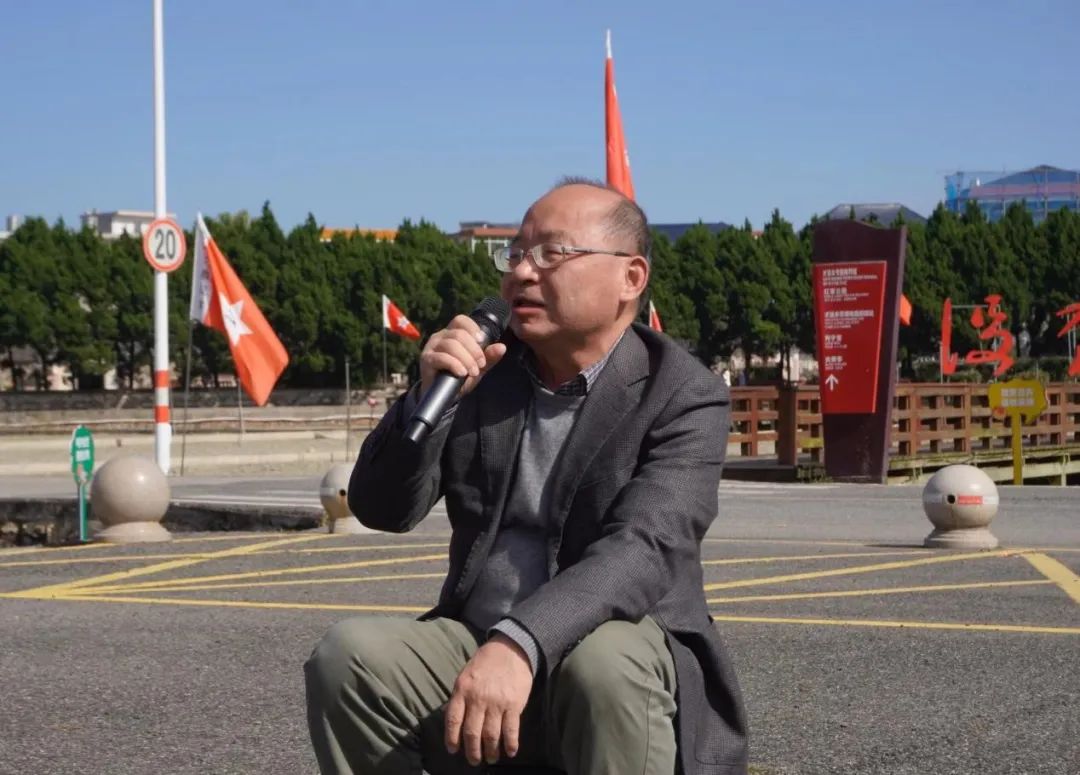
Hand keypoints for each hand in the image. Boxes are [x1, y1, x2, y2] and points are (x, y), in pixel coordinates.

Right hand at [420, 314, 507, 398]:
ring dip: (466, 359)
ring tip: (472, 371)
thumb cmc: (459, 377)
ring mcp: (432, 347)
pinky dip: (454, 365)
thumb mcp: (478, 367)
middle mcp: (440, 337)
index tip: (482, 342)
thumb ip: (489, 357)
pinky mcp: (427, 360)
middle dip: (474, 350)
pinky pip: (441, 358)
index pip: (461, 320)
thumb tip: (502, 347)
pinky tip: (462, 373)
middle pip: (459, 334)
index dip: (473, 328)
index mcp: (452, 333)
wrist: (444, 395)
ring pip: (451, 345)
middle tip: (480, 364)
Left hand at [445, 634, 533, 765]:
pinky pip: (511, 729)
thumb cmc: (485, 663)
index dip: (452, 739)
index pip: (453, 720)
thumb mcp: (465, 676)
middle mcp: (478, 698)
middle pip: (472, 732)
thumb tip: (451, 718)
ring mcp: (497, 702)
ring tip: (491, 758)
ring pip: (491, 734)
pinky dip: (510, 743)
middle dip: (472, 751)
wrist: (511, 649)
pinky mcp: (514, 703)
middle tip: (474, 761)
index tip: (453, 750)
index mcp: (462, 690)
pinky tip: (510, 752)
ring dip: (491, 751)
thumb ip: (459, 697)